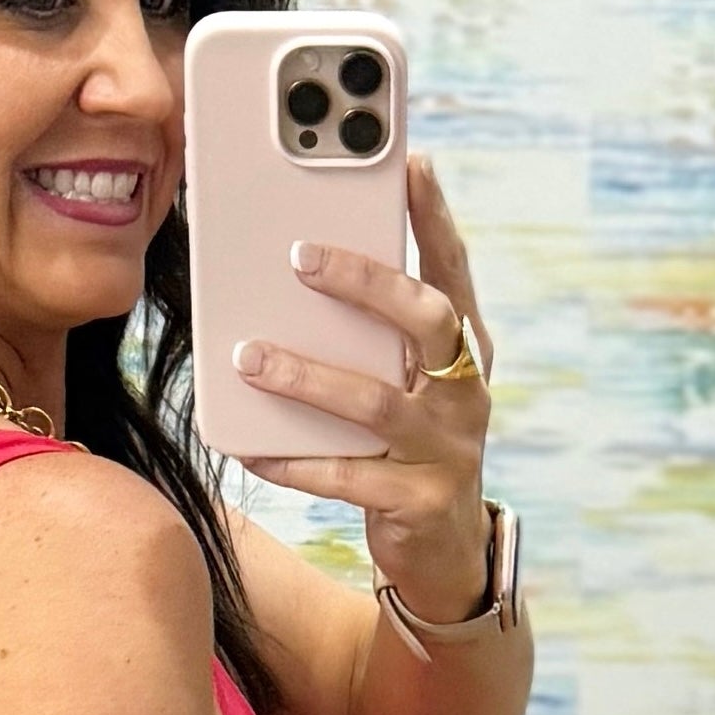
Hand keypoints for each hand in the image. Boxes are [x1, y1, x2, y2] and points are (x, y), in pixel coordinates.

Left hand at [233, 152, 495, 629]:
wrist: (443, 554)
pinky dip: (294, 461)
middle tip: (300, 256)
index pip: (454, 270)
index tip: (412, 161)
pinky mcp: (419, 503)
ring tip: (249, 356)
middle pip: (427, 320)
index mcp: (464, 350)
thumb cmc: (406, 446)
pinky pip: (346, 477)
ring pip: (375, 402)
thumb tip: (293, 266)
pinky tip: (249, 446)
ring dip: (307, 376)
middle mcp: (466, 392)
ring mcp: (447, 449)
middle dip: (366, 282)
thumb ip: (371, 334)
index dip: (436, 216)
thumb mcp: (400, 383)